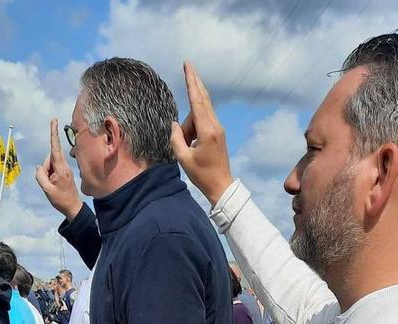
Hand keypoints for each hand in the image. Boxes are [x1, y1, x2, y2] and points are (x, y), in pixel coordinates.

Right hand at [36, 119, 82, 220]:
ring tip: (54, 186)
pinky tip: (56, 185)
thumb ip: (40, 175)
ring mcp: (65, 168)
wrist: (73, 207)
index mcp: (60, 168)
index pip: (55, 147)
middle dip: (45, 168)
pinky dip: (51, 176)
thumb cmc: (61, 200)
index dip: (53, 133)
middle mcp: (64, 166)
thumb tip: (39, 167)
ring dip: (48, 173)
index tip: (54, 120)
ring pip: (50, 164)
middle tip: (50, 183)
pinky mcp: (65, 171)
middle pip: (49, 158)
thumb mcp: (47, 190)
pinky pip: (53, 169)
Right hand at [171, 62, 232, 205]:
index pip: (197, 100)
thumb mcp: (183, 158)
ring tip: (188, 148)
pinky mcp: (218, 133)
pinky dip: (193, 127)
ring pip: (199, 114)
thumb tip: (175, 124)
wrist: (222, 186)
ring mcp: (218, 128)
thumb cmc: (202, 175)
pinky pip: (203, 122)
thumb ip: (176, 138)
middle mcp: (215, 125)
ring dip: (189, 125)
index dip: (191, 81)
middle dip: (194, 83)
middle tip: (188, 64)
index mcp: (207, 130)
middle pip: (201, 100)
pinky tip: (191, 142)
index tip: (188, 66)